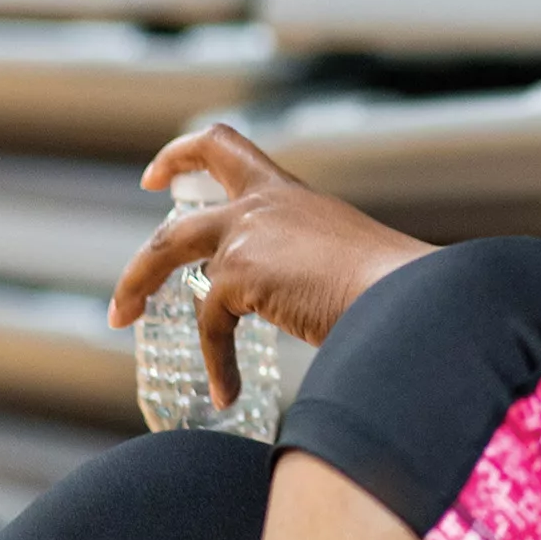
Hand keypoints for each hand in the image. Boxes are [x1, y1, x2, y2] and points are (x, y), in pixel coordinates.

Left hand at [109, 124, 435, 405]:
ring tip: (128, 327)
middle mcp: (266, 204)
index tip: (159, 177)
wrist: (413, 294)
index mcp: (291, 195)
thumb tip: (321, 314)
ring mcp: (250, 234)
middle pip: (177, 214)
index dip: (182, 155)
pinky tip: (228, 392)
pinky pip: (211, 323)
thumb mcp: (346, 261)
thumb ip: (316, 272)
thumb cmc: (399, 288)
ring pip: (167, 252)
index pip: (227, 147)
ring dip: (137, 288)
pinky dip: (216, 361)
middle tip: (126, 296)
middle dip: (142, 255)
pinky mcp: (242, 271)